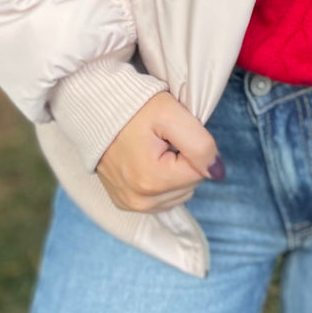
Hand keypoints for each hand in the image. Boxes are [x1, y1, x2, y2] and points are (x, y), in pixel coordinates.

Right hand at [96, 91, 224, 212]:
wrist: (94, 108)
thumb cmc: (133, 107)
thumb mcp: (171, 114)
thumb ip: (200, 143)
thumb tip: (217, 172)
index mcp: (153, 181)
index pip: (200, 171)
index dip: (191, 147)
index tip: (170, 133)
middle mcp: (141, 201)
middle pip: (189, 184)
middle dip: (182, 161)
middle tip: (160, 139)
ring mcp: (130, 204)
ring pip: (178, 193)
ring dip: (172, 172)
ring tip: (151, 148)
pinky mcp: (124, 203)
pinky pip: (160, 199)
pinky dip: (160, 181)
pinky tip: (145, 161)